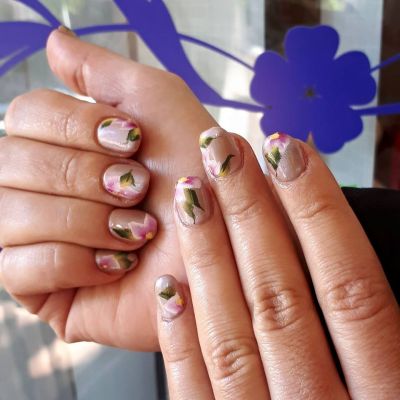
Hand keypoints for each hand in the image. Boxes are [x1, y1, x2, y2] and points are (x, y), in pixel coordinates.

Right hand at [0, 28, 213, 350]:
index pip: (25, 116)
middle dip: (85, 176)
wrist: (223, 249)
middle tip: (138, 189)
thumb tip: (53, 41)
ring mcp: (35, 238)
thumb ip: (106, 71)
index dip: (76, 126)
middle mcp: (42, 187)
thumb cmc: (200, 177)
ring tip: (138, 231)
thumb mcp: (161, 106)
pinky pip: (16, 268)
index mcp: (65, 144)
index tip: (131, 140)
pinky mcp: (40, 287)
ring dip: (85, 220)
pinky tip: (119, 264)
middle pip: (9, 162)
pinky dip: (76, 262)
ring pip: (8, 214)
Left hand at [156, 128, 399, 398]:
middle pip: (283, 294)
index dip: (319, 211)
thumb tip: (364, 272)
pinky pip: (193, 391)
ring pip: (232, 331)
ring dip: (208, 256)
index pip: (353, 286)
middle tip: (224, 150)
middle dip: (252, 213)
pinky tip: (168, 285)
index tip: (289, 150)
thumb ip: (384, 329)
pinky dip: (180, 336)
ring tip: (192, 194)